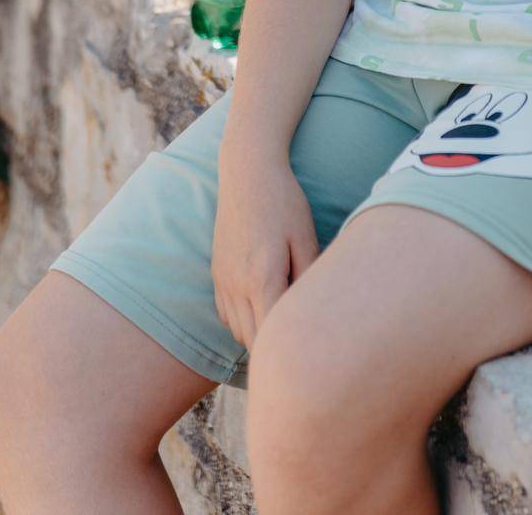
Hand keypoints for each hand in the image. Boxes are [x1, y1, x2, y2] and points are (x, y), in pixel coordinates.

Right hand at [211, 148, 319, 351]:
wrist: (248, 173)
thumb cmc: (284, 203)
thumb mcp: (305, 238)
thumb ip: (308, 278)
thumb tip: (315, 313)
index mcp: (261, 278)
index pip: (271, 336)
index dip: (289, 352)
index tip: (309, 358)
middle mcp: (236, 285)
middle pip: (253, 340)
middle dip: (275, 348)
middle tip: (303, 349)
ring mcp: (221, 281)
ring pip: (238, 331)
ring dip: (259, 335)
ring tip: (285, 326)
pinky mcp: (216, 274)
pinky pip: (227, 316)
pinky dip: (244, 321)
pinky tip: (264, 308)